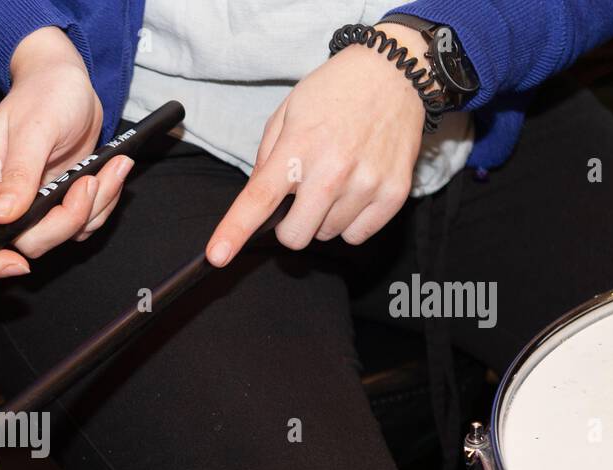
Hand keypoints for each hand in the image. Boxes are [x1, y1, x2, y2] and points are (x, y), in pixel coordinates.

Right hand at [0, 26, 134, 277]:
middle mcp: (3, 200)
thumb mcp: (35, 128)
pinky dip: (102, 204)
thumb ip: (20, 172)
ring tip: (105, 170)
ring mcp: (32, 204)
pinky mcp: (59, 202)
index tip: (18, 262)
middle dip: (63, 223)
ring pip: (58, 237)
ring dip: (91, 210)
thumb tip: (3, 215)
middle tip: (86, 184)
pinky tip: (110, 171)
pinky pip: (82, 224)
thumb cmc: (46, 94)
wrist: (72, 83)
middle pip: (23, 245)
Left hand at [206, 21, 428, 267]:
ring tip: (335, 180)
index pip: (259, 199)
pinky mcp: (394, 193)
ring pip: (326, 236)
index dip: (234, 232)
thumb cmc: (334, 92)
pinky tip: (354, 189)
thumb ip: (266, 160)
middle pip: (295, 236)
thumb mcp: (286, 114)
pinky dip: (351, 221)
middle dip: (289, 224)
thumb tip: (257, 204)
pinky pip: (357, 235)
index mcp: (298, 147)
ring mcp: (366, 183)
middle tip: (300, 196)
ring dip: (322, 218)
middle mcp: (333, 169)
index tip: (218, 256)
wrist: (394, 71)